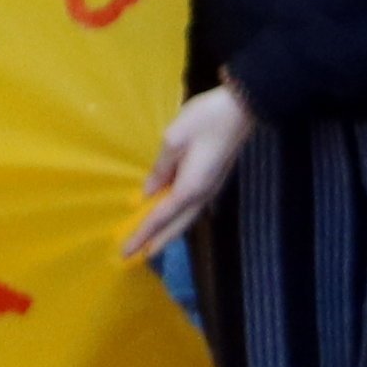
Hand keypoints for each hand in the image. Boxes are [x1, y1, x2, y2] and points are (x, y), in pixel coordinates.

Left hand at [125, 80, 251, 259]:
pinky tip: (169, 217)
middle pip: (176, 226)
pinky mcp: (212, 181)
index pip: (160, 218)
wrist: (240, 110)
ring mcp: (210, 189)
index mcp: (190, 188)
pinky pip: (190, 208)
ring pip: (185, 219)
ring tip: (150, 242)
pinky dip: (176, 218)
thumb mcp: (173, 140)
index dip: (142, 235)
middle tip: (136, 256)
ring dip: (167, 232)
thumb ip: (160, 169)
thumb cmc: (204, 120)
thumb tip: (149, 192)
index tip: (126, 251)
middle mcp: (202, 195)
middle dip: (156, 241)